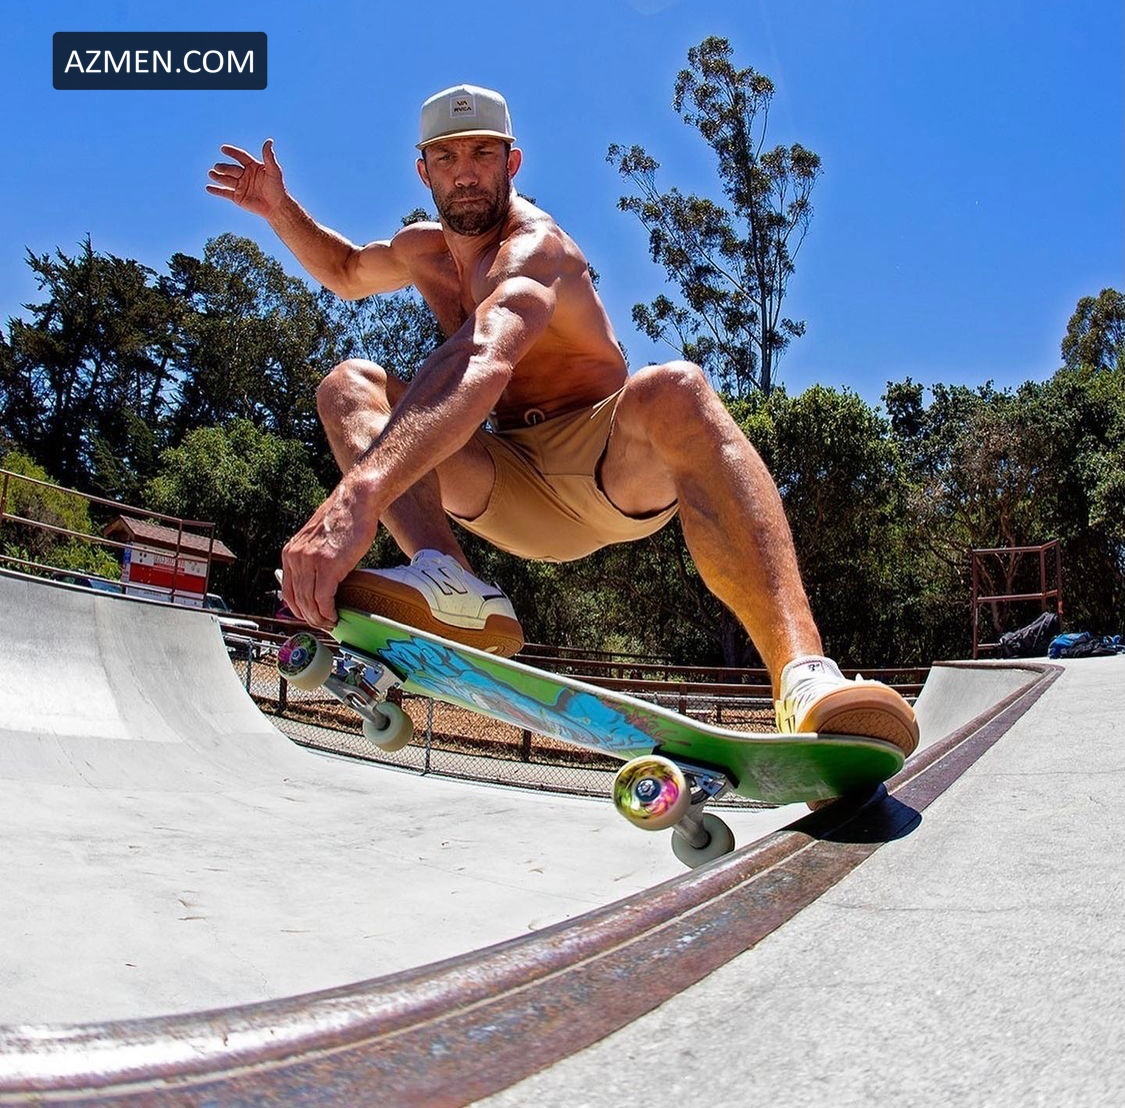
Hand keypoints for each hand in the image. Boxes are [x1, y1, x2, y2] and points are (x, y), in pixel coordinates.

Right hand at [206, 139, 286, 218]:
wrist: (277, 207)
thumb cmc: (278, 188)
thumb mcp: (274, 171)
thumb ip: (269, 157)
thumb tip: (269, 141)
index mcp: (252, 167)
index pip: (240, 157)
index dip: (232, 152)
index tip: (223, 149)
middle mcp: (245, 175)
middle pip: (231, 169)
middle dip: (224, 168)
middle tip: (217, 167)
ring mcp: (240, 186)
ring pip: (226, 180)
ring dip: (218, 177)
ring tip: (211, 173)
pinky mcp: (237, 197)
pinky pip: (225, 193)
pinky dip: (216, 191)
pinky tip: (208, 188)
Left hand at [281, 478, 380, 629]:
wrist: (355, 503)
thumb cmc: (343, 519)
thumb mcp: (316, 540)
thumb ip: (311, 559)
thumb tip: (317, 582)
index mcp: (291, 553)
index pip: (288, 591)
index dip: (299, 610)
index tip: (310, 617)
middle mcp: (296, 557)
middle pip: (297, 600)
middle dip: (310, 618)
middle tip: (323, 625)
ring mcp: (311, 561)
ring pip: (309, 602)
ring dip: (319, 618)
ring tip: (330, 623)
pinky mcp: (328, 565)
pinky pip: (323, 597)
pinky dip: (328, 611)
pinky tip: (335, 615)